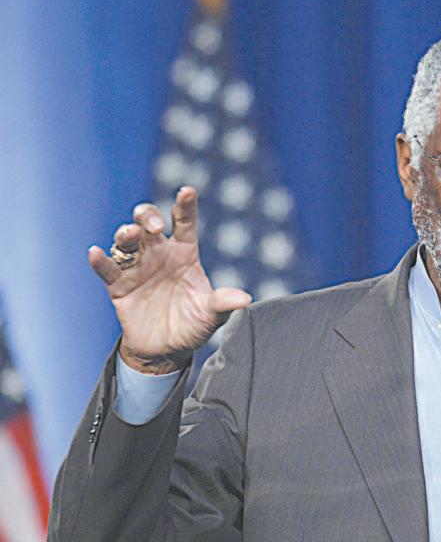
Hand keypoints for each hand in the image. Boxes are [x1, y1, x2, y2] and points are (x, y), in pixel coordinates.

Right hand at [88, 186, 251, 373]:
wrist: (168, 351)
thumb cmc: (193, 325)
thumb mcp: (212, 316)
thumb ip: (224, 304)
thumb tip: (245, 299)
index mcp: (184, 253)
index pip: (185, 223)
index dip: (185, 206)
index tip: (187, 191)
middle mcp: (159, 254)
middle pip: (148, 223)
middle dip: (147, 216)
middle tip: (152, 225)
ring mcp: (137, 268)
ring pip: (126, 241)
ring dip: (125, 234)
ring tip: (130, 234)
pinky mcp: (118, 286)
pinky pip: (106, 269)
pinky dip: (100, 260)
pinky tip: (94, 252)